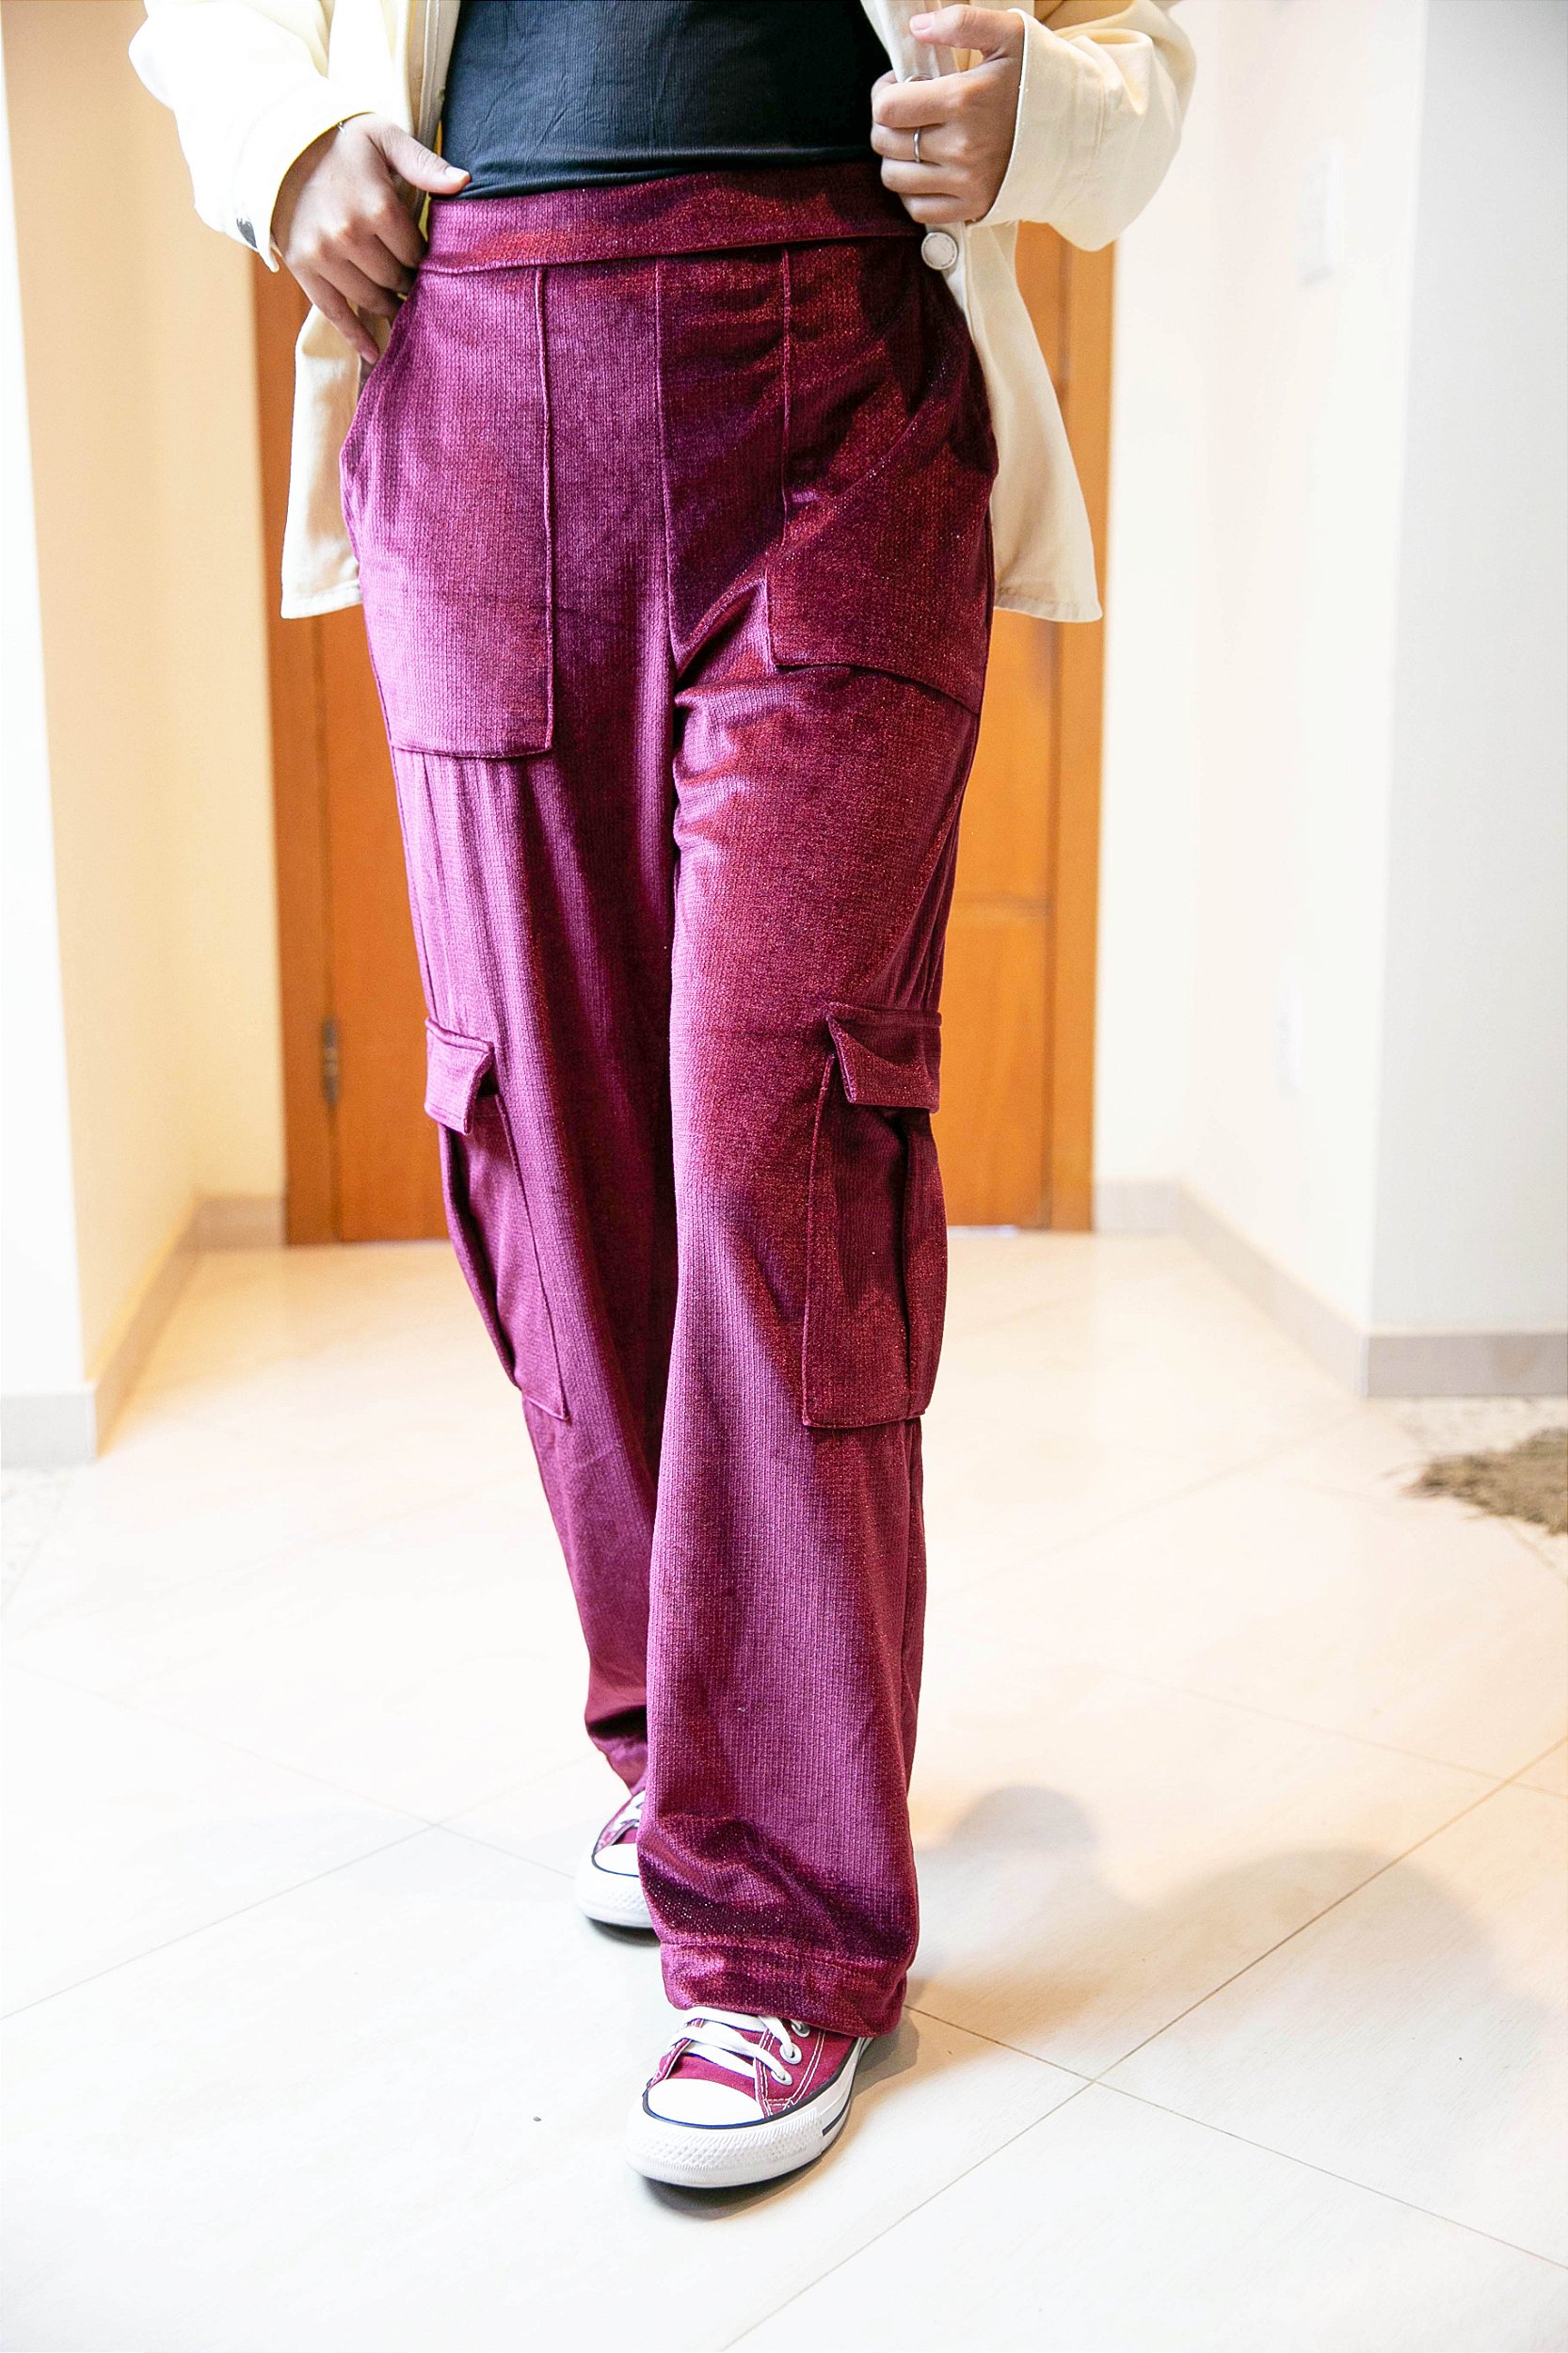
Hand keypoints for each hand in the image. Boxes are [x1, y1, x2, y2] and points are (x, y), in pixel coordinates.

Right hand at [272, 115, 469, 361]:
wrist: (278, 148)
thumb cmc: (338, 142)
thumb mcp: (383, 136)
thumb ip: (423, 163)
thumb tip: (464, 182)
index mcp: (378, 206)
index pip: (415, 252)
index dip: (424, 259)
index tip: (425, 260)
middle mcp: (350, 235)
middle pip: (395, 279)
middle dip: (408, 283)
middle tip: (415, 285)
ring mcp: (325, 256)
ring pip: (371, 298)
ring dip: (390, 308)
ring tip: (401, 310)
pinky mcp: (304, 269)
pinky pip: (334, 312)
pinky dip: (356, 336)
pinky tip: (375, 354)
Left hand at [870, 4, 1024, 225]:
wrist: (1077, 130)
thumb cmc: (1039, 80)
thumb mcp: (1009, 35)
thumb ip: (961, 23)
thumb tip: (916, 30)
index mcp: (963, 100)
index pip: (887, 108)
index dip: (882, 94)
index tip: (897, 86)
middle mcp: (960, 147)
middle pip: (885, 142)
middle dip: (886, 123)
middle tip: (907, 112)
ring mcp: (966, 183)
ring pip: (895, 178)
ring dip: (895, 158)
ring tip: (915, 141)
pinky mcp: (972, 208)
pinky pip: (917, 209)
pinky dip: (912, 192)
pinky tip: (927, 170)